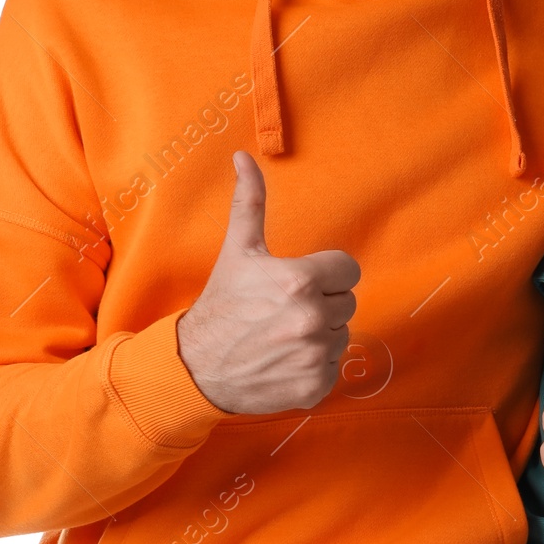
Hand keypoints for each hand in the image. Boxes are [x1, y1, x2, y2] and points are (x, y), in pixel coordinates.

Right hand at [176, 152, 359, 414]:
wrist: (195, 367)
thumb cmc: (222, 304)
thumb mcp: (238, 250)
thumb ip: (250, 201)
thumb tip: (244, 156)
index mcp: (300, 280)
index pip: (349, 271)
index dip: (326, 274)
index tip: (300, 283)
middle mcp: (312, 318)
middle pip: (347, 303)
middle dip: (322, 304)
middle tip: (285, 310)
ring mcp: (314, 355)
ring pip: (342, 335)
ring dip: (320, 335)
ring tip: (283, 334)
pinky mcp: (314, 387)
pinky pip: (334, 368)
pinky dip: (314, 366)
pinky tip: (285, 360)